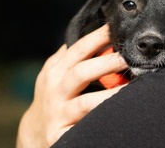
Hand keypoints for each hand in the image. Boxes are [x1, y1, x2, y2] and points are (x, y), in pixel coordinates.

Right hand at [16, 25, 128, 147]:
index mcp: (55, 71)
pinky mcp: (61, 136)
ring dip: (109, 95)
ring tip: (131, 88)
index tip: (114, 28)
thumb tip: (92, 32)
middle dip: (106, 64)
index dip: (96, 38)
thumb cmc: (51, 95)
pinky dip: (101, 121)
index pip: (78, 50)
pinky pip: (85, 128)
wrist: (33, 132)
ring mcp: (58, 114)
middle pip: (81, 73)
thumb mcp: (53, 72)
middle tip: (128, 58)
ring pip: (85, 103)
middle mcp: (55, 90)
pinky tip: (118, 115)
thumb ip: (69, 55)